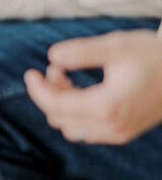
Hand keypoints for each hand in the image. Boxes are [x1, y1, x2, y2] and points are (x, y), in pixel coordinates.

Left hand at [25, 30, 161, 144]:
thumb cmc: (152, 54)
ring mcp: (119, 133)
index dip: (37, 89)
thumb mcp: (115, 45)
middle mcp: (112, 127)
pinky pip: (86, 130)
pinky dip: (74, 112)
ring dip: (60, 104)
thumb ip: (82, 52)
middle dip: (49, 93)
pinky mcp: (123, 132)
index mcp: (107, 106)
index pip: (56, 106)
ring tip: (66, 76)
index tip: (30, 72)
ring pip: (71, 128)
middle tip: (55, 68)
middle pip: (59, 119)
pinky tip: (79, 89)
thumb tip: (52, 56)